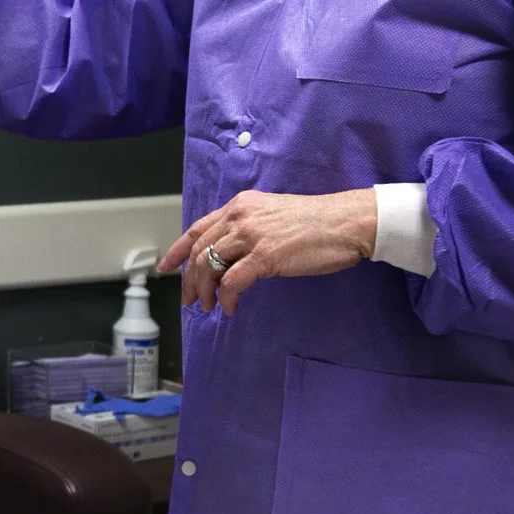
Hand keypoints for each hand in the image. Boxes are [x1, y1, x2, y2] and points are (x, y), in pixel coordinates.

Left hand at [159, 189, 377, 315]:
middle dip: (190, 280)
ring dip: (205, 292)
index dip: (178, 250)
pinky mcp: (265, 255)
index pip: (198, 228)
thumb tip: (232, 256)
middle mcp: (240, 216)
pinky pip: (232, 282)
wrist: (347, 222)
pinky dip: (227, 298)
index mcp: (240, 206)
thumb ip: (249, 230)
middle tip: (192, 300)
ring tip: (211, 306)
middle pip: (199, 251)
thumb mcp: (273, 217)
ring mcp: (251, 235)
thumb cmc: (317, 223)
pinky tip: (231, 307)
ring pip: (209, 267)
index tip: (166, 267)